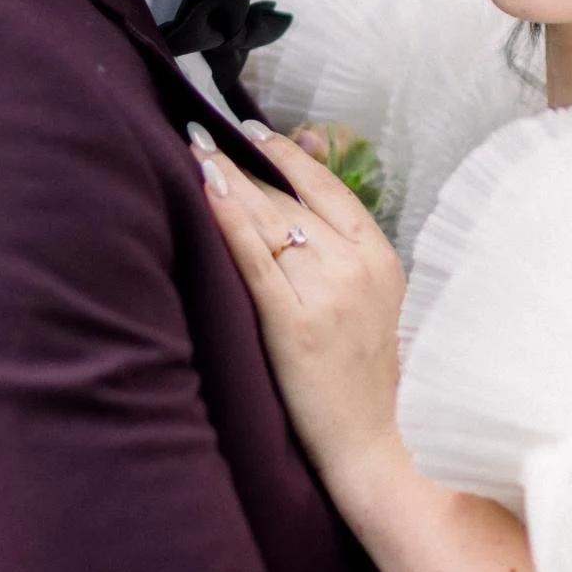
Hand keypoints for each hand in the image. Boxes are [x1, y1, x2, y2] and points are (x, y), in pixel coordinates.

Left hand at [191, 122, 405, 493]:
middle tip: (200, 132)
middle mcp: (356, 267)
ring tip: (192, 151)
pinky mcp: (294, 324)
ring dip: (227, 181)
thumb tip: (301, 202)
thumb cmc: (362, 376)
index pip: (328, 188)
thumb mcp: (371, 302)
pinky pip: (255, 260)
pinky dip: (229, 221)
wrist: (372, 441)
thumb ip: (342, 252)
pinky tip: (206, 190)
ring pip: (270, 222)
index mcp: (379, 257)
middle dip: (243, 163)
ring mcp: (327, 294)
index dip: (288, 155)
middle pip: (290, 201)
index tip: (252, 130)